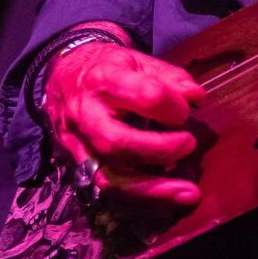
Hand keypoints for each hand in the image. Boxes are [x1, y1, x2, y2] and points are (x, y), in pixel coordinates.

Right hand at [44, 33, 205, 206]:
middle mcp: (87, 115)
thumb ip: (169, 77)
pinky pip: (108, 191)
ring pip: (110, 177)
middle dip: (160, 150)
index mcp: (105, 80)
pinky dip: (140, 199)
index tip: (186, 110)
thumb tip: (196, 98)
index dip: (172, 106)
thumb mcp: (136, 59)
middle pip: (118, 142)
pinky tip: (167, 198)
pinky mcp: (79, 166)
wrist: (60, 78)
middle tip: (189, 145)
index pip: (145, 95)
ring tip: (188, 192)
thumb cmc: (107, 68)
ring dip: (153, 190)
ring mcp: (79, 145)